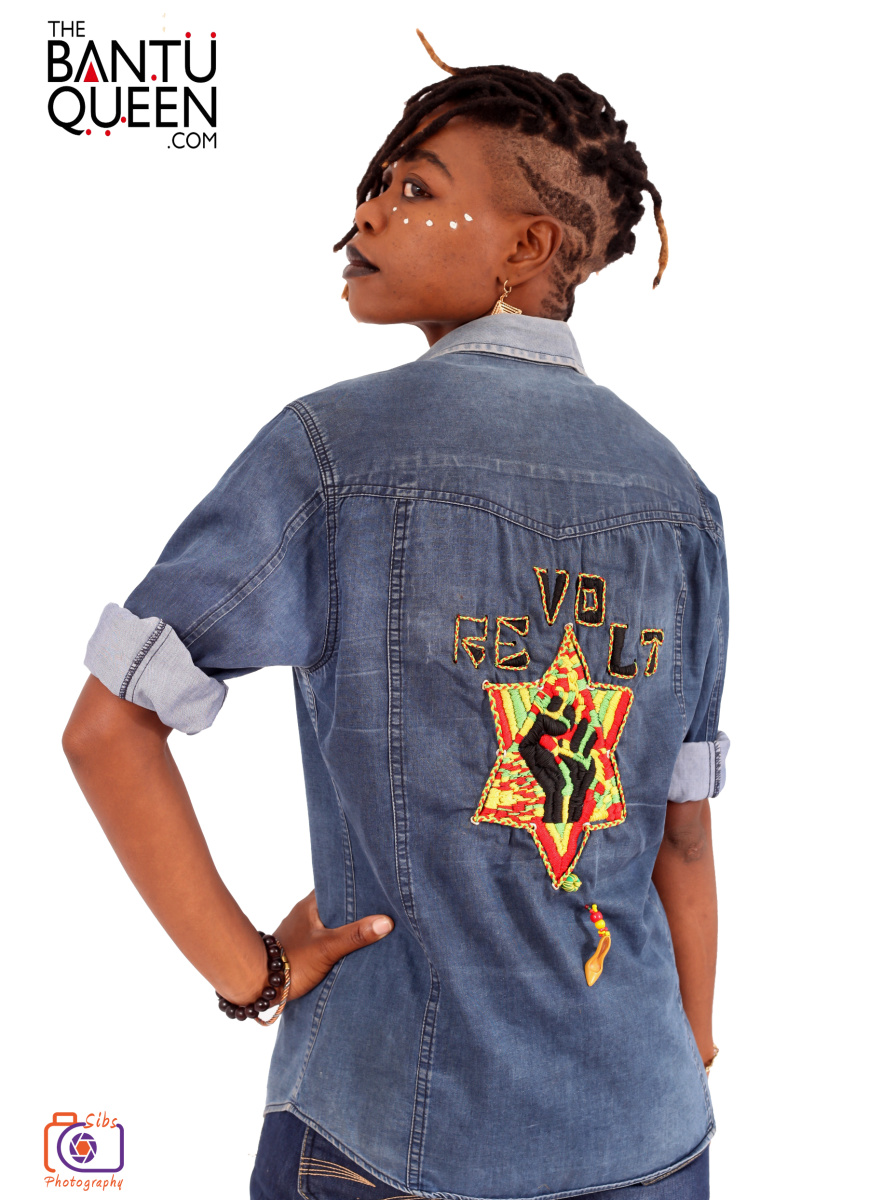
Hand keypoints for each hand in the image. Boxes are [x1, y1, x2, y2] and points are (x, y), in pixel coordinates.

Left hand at [274, 890, 393, 1001]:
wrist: (258, 984)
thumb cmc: (293, 961)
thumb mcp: (328, 948)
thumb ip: (355, 935)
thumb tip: (387, 922)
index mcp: (311, 904)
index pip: (338, 886)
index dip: (358, 887)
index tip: (380, 889)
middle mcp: (306, 913)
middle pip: (337, 905)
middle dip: (357, 909)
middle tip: (382, 910)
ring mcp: (302, 930)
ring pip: (331, 922)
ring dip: (347, 926)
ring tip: (372, 929)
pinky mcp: (301, 946)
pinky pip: (325, 936)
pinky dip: (338, 940)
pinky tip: (351, 948)